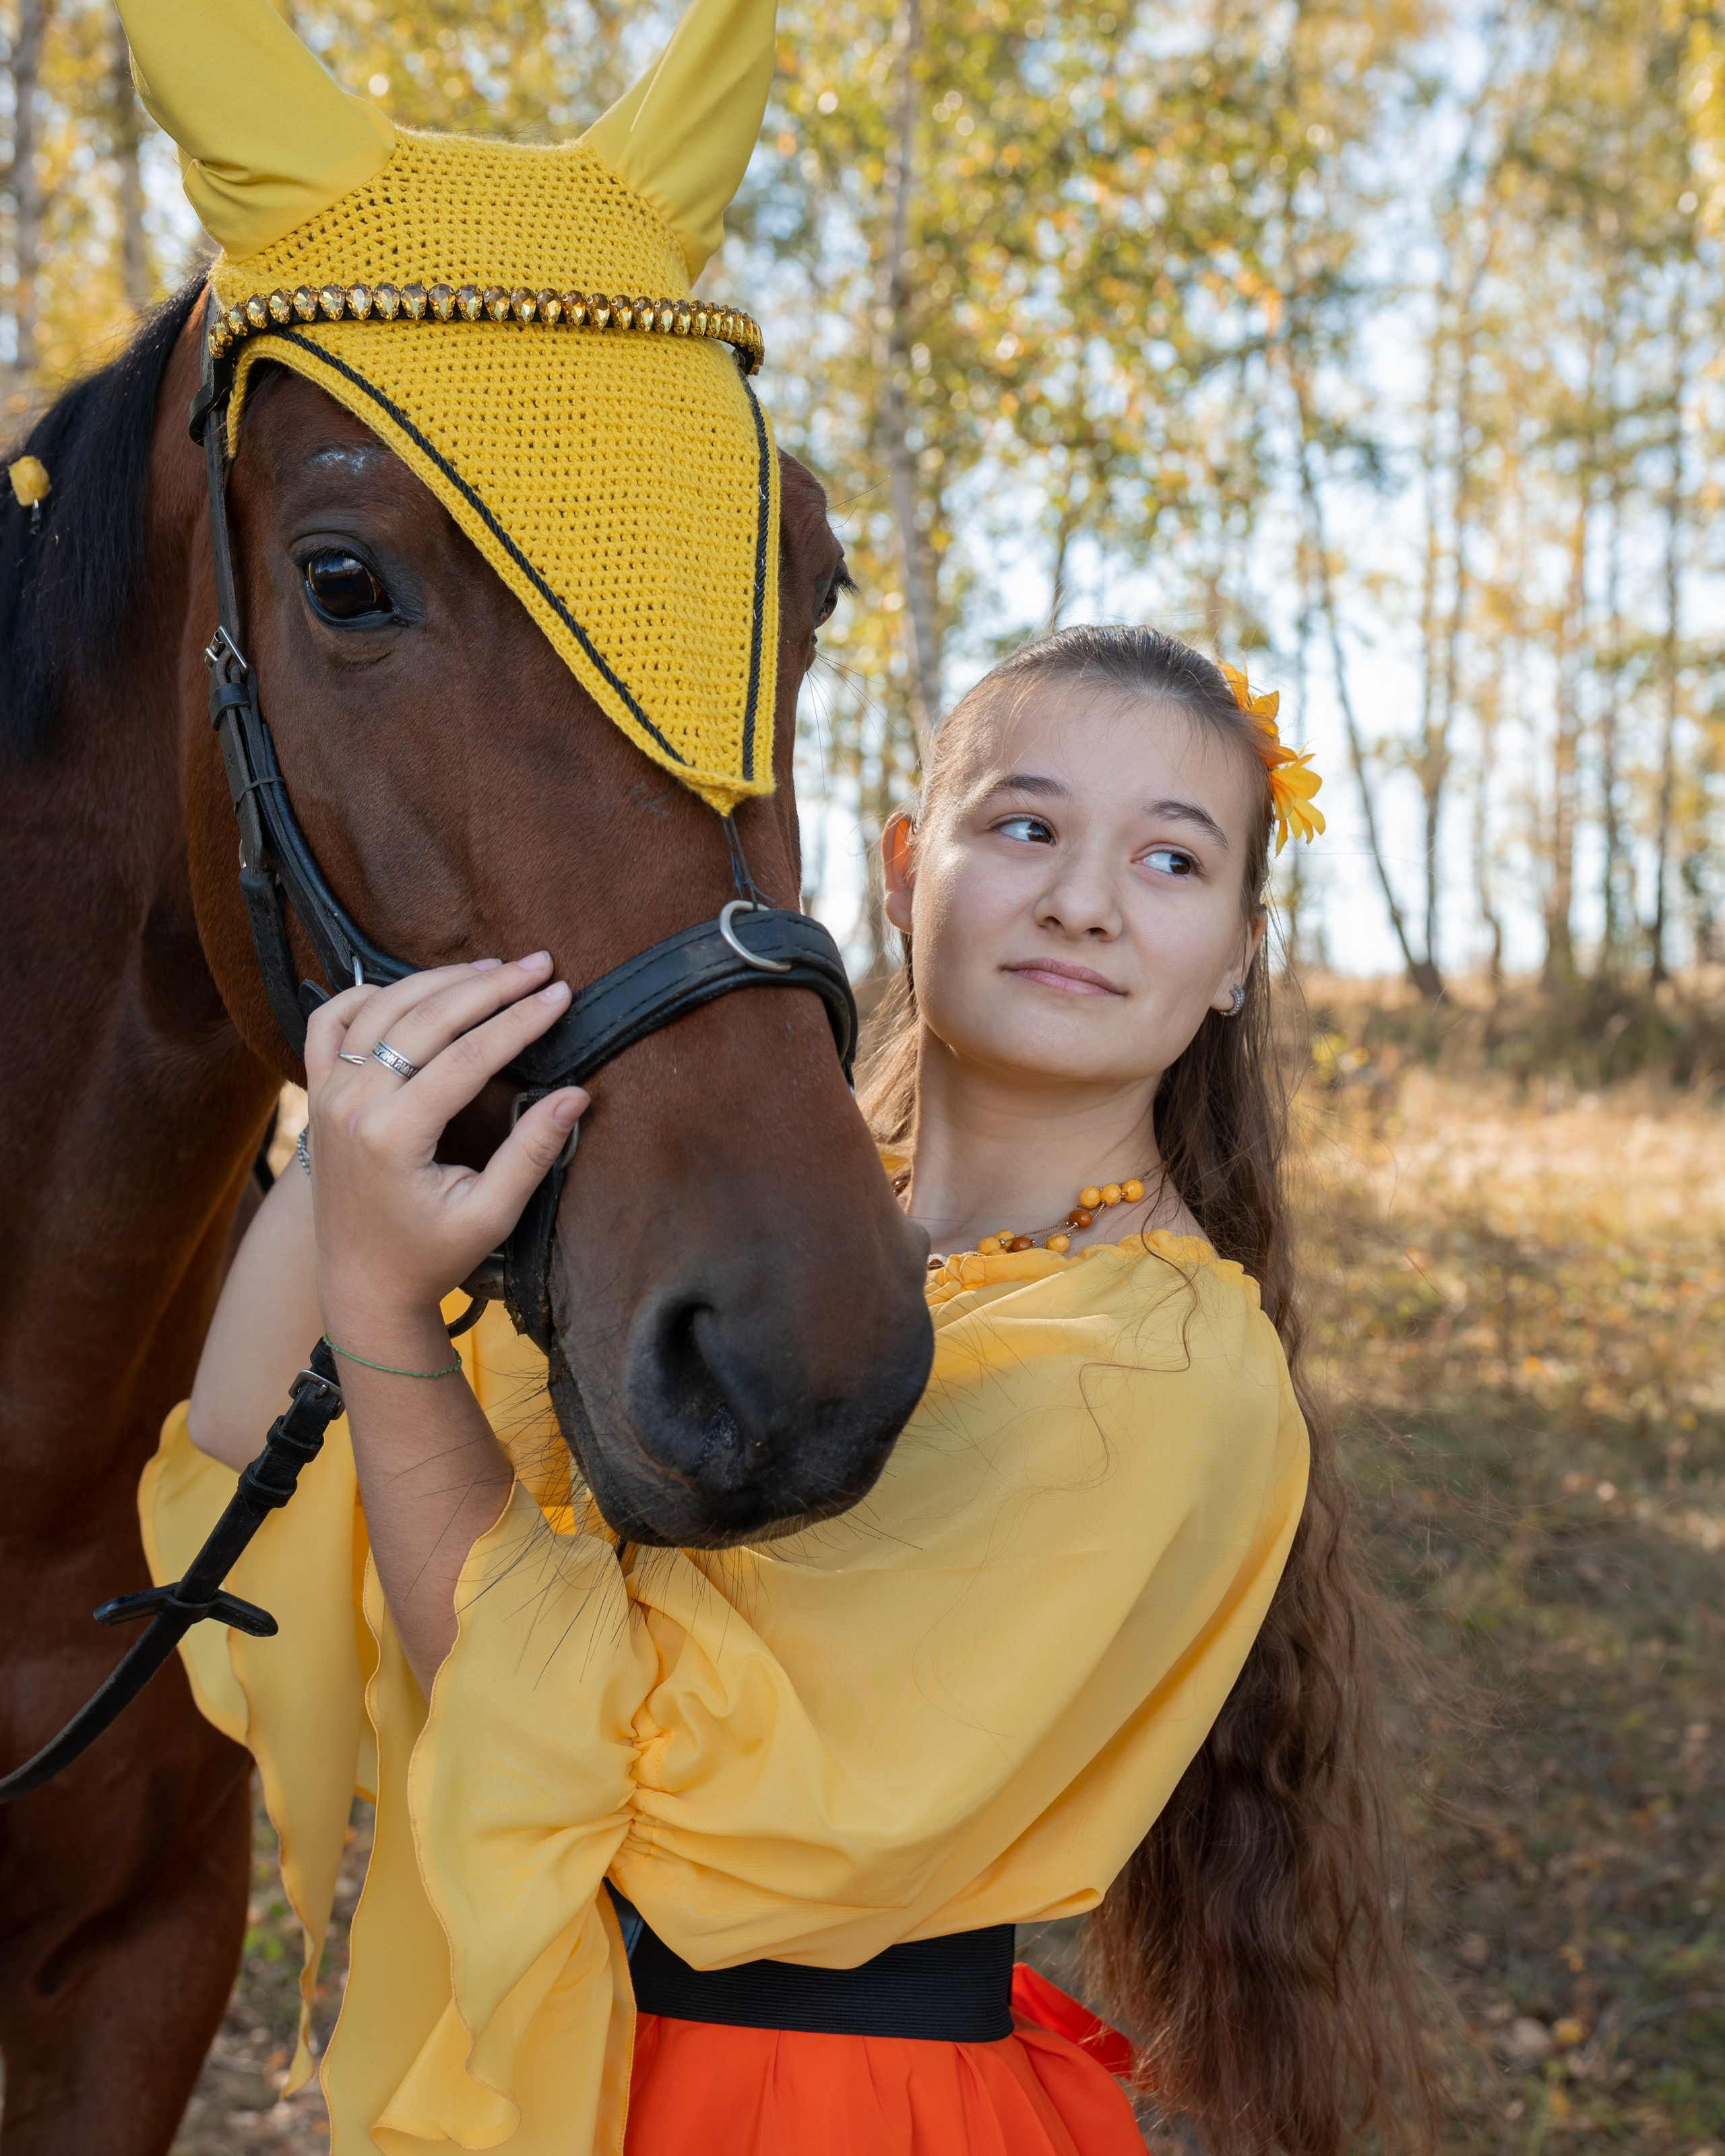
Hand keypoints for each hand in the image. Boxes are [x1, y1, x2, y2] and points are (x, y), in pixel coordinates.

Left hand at [305, 953, 586, 1337]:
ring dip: (438, 980)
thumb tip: (575, 1094)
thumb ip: (531, 1153)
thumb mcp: (490, 1216)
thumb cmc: (429, 1257)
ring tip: (492, 970)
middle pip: (425, 1018)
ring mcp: (327, 1095)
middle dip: (490, 986)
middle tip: (540, 965)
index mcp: (391, 1138)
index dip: (520, 1020)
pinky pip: (329, 1022)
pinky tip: (410, 989)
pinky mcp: (317, 1094)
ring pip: (380, 1007)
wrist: (361, 1285)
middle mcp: (351, 1107)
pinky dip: (365, 994)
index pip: (468, 1056)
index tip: (560, 995)